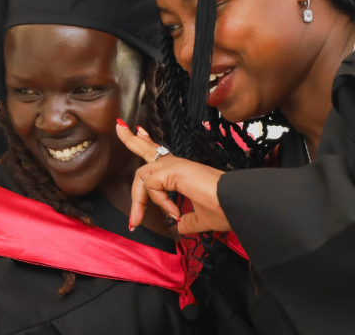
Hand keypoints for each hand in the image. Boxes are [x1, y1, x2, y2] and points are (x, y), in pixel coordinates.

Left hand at [116, 122, 231, 233]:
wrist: (236, 206)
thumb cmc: (225, 210)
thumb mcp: (201, 219)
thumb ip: (187, 221)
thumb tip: (179, 227)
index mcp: (182, 171)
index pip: (161, 156)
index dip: (148, 144)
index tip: (140, 132)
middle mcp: (177, 164)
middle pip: (147, 149)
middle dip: (130, 139)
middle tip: (118, 126)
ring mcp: (174, 165)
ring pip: (142, 174)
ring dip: (137, 199)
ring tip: (135, 220)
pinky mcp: (172, 170)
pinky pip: (152, 187)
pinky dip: (160, 202)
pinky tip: (174, 211)